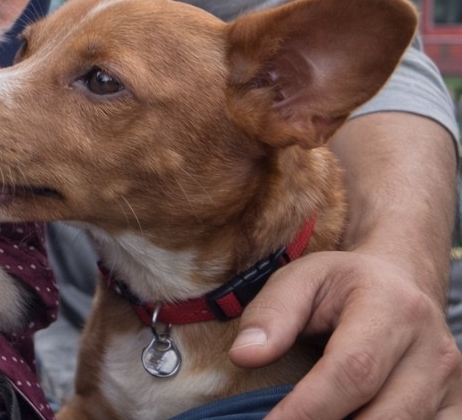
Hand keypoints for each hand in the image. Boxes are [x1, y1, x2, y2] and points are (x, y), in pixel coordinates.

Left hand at [231, 250, 461, 418]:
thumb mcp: (300, 279)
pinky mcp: (456, 408)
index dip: (309, 409)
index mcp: (392, 309)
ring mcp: (451, 386)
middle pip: (385, 417)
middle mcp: (433, 352)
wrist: (402, 282)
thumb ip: (270, 315)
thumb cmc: (342, 284)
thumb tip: (244, 356)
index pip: (352, 372)